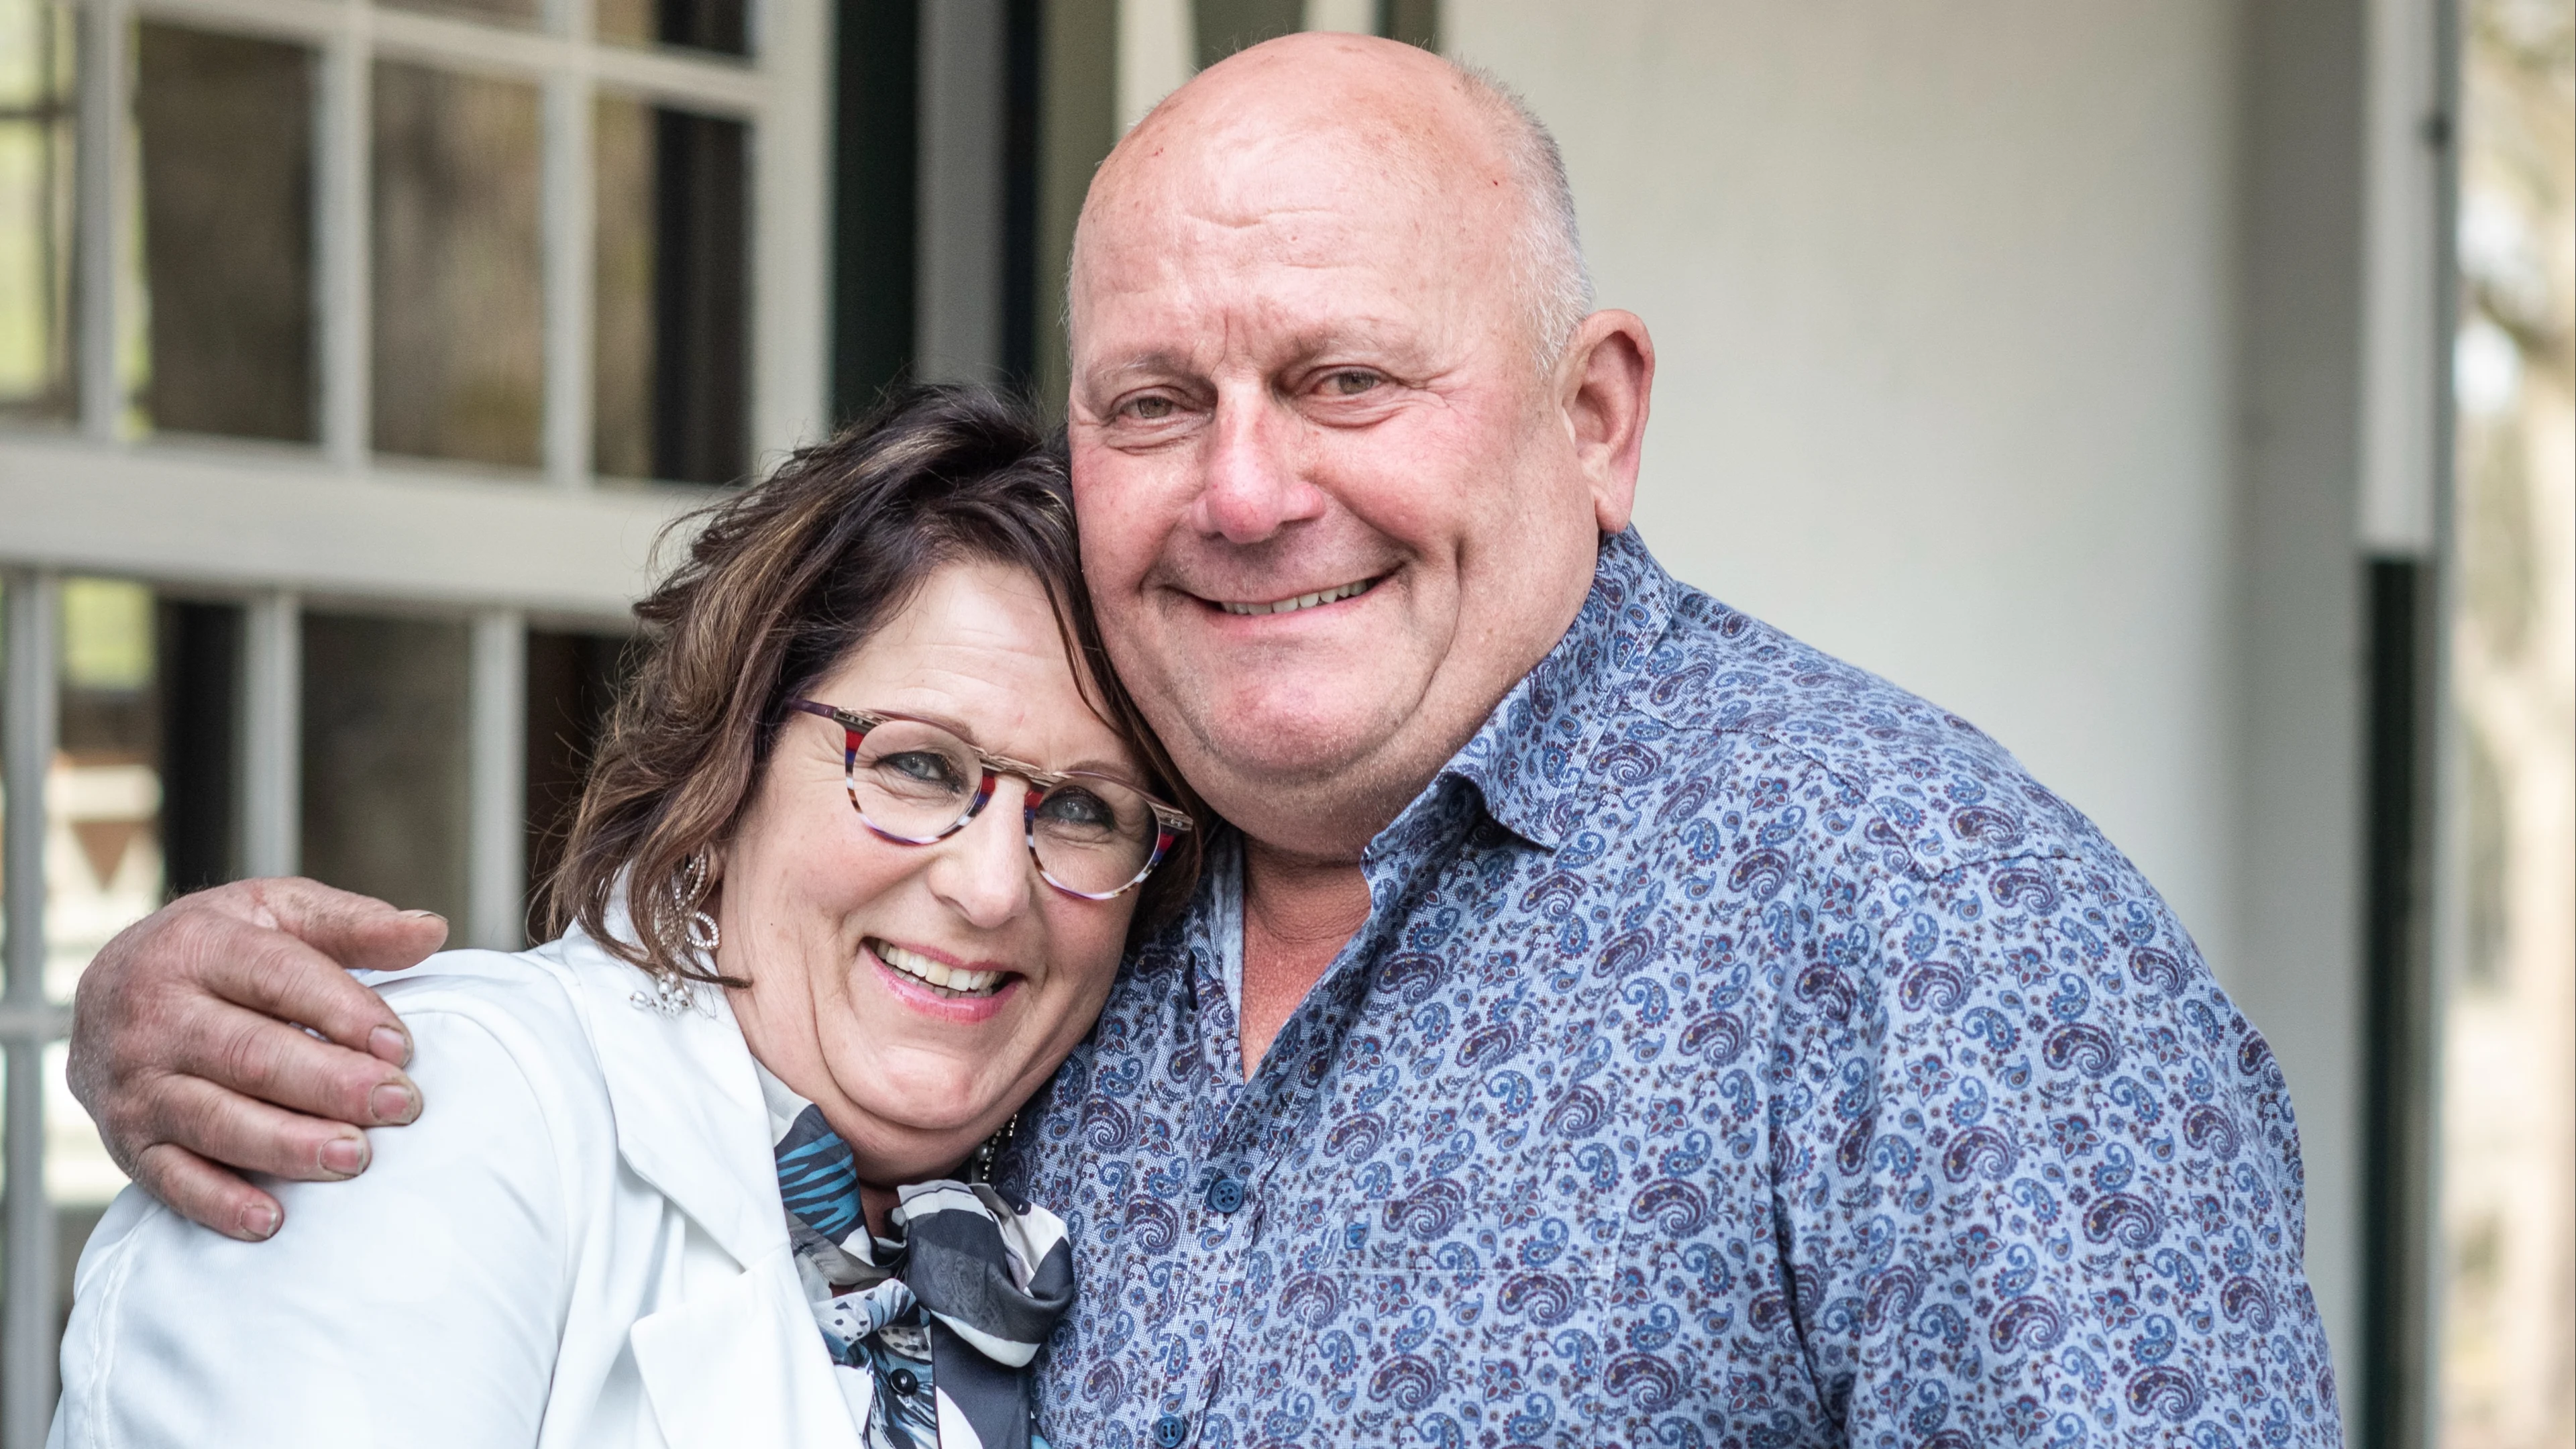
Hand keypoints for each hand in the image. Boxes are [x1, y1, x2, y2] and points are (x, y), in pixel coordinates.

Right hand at [67, 879, 451, 1240]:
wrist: (105, 991)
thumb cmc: (219, 951)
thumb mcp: (278, 913)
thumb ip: (353, 925)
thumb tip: (432, 931)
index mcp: (195, 945)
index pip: (277, 977)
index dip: (344, 1011)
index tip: (402, 1047)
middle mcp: (153, 1014)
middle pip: (250, 1055)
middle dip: (331, 1085)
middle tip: (399, 1106)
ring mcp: (134, 1083)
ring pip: (214, 1120)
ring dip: (288, 1145)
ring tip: (355, 1158)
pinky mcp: (126, 1141)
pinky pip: (170, 1180)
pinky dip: (219, 1203)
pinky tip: (272, 1220)